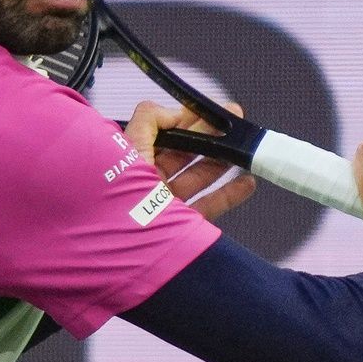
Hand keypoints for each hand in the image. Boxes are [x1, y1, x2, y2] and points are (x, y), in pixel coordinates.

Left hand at [126, 98, 256, 220]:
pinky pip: (208, 208)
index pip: (159, 136)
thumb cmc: (116, 200)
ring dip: (221, 161)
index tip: (208, 111)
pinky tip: (246, 182)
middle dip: (209, 136)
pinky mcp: (180, 228)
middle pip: (181, 155)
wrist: (119, 250)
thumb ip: (149, 121)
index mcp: (129, 165)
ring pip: (196, 179)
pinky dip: (229, 195)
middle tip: (234, 120)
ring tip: (242, 146)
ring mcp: (163, 208)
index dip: (184, 121)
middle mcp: (145, 186)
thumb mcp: (128, 148)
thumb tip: (174, 112)